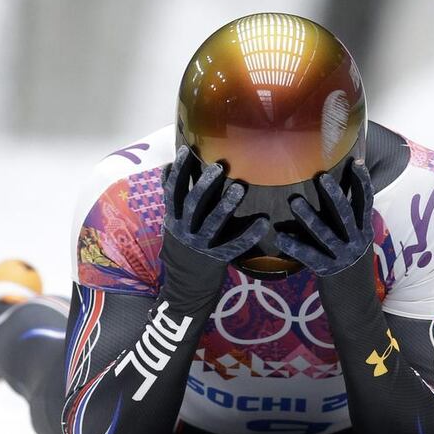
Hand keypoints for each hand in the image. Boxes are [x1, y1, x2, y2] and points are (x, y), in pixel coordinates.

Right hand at [162, 146, 268, 263]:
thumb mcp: (173, 219)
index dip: (177, 172)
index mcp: (174, 217)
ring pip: (213, 223)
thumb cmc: (183, 241)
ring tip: (240, 188)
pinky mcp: (219, 257)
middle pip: (193, 205)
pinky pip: (235, 245)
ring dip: (226, 205)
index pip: (173, 191)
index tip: (185, 150)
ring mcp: (202, 244)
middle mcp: (186, 230)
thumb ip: (175, 196)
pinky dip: (249, 234)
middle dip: (204, 185)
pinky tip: (263, 221)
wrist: (185, 282)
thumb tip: (170, 165)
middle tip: (219, 167)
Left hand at [275, 160, 373, 275]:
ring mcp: (342, 256)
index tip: (357, 162)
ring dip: (309, 217)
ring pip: (325, 234)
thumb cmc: (350, 268)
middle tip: (321, 177)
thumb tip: (335, 196)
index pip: (366, 202)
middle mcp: (356, 241)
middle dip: (335, 195)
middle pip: (346, 214)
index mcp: (364, 231)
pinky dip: (294, 246)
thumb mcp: (356, 243)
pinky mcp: (327, 270)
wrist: (357, 303)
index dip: (362, 183)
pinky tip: (279, 237)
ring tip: (295, 202)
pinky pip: (309, 256)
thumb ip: (348, 224)